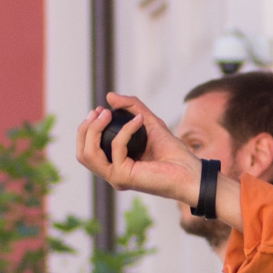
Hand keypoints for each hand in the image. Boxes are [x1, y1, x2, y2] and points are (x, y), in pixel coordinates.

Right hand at [75, 93, 201, 203]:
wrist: (190, 171)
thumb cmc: (173, 152)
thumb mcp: (150, 123)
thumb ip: (132, 108)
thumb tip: (110, 96)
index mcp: (114, 164)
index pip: (87, 149)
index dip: (87, 128)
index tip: (100, 109)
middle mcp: (112, 173)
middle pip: (82, 153)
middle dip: (85, 128)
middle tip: (100, 111)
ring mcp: (116, 177)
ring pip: (88, 154)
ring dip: (95, 129)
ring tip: (107, 113)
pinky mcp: (123, 176)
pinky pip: (116, 148)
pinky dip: (125, 130)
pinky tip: (139, 120)